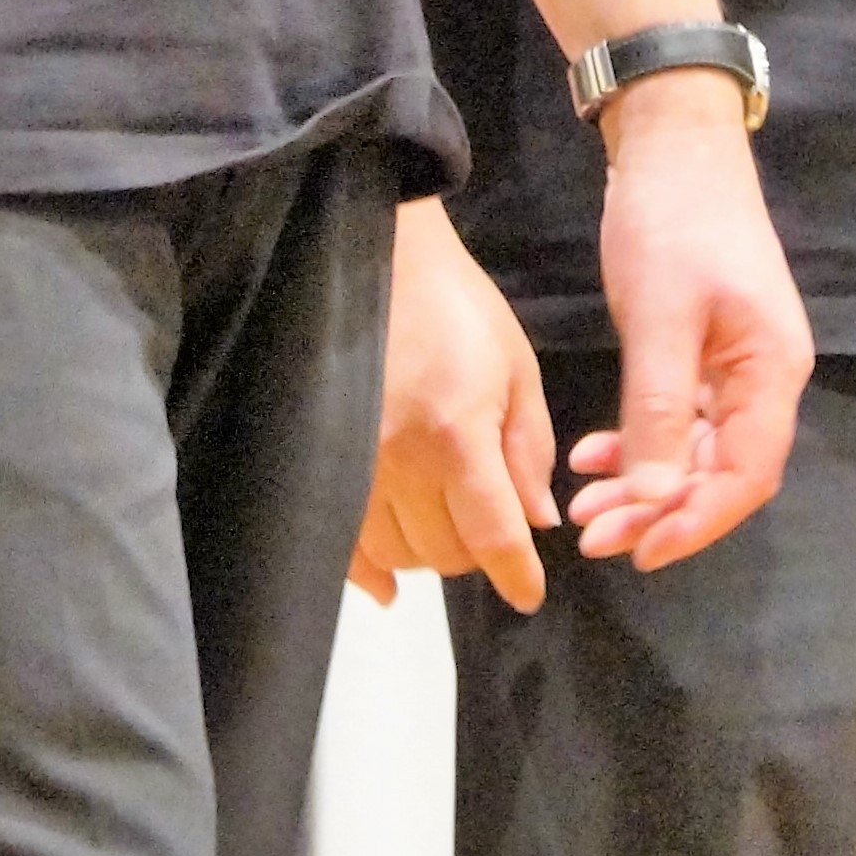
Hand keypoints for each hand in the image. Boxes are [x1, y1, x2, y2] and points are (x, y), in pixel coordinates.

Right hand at [355, 197, 558, 607]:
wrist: (381, 261)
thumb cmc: (459, 307)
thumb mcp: (517, 368)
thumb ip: (529, 450)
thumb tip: (536, 523)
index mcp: (456, 435)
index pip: (492, 536)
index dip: (516, 575)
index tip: (529, 594)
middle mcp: (398, 461)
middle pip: (444, 554)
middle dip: (478, 554)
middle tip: (491, 526)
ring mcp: (352, 464)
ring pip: (398, 553)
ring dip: (431, 554)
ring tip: (447, 526)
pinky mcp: (318, 461)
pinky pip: (343, 542)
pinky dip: (368, 573)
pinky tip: (387, 587)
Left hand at [569, 72, 811, 570]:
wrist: (672, 141)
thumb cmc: (672, 222)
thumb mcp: (659, 318)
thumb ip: (660, 412)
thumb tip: (656, 500)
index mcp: (772, 371)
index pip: (746, 476)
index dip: (695, 522)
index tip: (638, 552)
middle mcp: (765, 376)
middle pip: (722, 471)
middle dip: (660, 510)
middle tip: (593, 536)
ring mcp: (738, 363)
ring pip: (697, 450)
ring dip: (645, 482)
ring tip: (585, 506)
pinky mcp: (707, 349)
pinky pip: (682, 418)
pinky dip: (641, 441)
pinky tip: (593, 454)